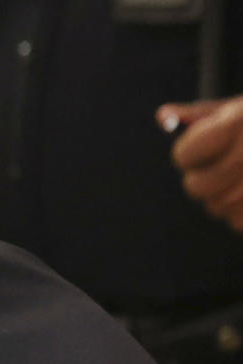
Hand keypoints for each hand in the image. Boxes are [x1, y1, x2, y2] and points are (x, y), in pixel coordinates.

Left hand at [159, 95, 242, 232]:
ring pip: (216, 207)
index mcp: (236, 124)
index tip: (201, 148)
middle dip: (202, 178)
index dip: (189, 153)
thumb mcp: (239, 108)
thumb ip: (200, 114)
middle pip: (195, 188)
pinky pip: (237, 221)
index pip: (183, 156)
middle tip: (221, 167)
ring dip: (224, 195)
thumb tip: (163, 117)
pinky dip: (242, 210)